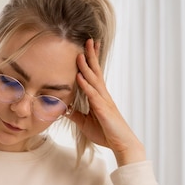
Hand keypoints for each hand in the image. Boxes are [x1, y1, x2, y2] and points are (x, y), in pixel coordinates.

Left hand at [69, 39, 145, 165]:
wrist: (121, 144)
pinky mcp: (103, 109)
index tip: (87, 47)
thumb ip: (75, 114)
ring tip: (80, 53)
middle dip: (91, 56)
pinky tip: (79, 76)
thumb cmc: (106, 133)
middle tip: (88, 40)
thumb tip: (63, 108)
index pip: (94, 75)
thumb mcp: (85, 122)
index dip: (90, 61)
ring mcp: (104, 101)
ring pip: (94, 80)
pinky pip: (93, 95)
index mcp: (99, 97)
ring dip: (87, 66)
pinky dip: (85, 85)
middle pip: (96, 71)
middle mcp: (103, 95)